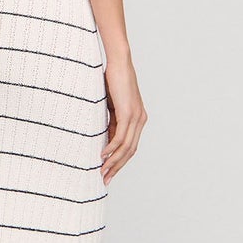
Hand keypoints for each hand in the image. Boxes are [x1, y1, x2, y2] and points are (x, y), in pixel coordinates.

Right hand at [100, 53, 146, 182]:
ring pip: (126, 147)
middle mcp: (140, 120)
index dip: (120, 162)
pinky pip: (120, 136)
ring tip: (102, 172)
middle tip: (105, 179)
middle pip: (130, 151)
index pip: (130, 147)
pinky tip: (103, 156)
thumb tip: (105, 139)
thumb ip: (111, 122)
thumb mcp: (111, 106)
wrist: (119, 62)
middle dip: (117, 167)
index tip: (109, 173)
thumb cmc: (113, 80)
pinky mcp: (128, 113)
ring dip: (114, 162)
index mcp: (138, 119)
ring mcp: (136, 117)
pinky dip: (112, 148)